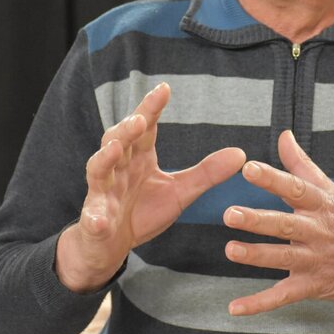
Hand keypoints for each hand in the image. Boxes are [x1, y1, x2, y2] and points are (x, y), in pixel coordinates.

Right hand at [56, 83, 246, 290]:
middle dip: (127, 129)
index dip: (152, 108)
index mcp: (139, 157)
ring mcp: (103, 192)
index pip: (146, 128)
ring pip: (99, 169)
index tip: (164, 89)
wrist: (112, 245)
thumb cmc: (143, 211)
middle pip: (118, 140)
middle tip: (140, 120)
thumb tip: (240, 154)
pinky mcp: (95, 220)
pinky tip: (98, 220)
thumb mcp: (180, 192)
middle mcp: (118, 168)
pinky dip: (94, 217)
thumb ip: (207, 173)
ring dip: (105, 158)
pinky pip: (92, 217)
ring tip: (114, 149)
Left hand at [222, 130, 333, 320]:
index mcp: (321, 206)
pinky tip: (235, 307)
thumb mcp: (332, 191)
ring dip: (256, 256)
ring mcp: (315, 261)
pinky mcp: (311, 287)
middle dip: (257, 220)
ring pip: (282, 259)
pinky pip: (283, 297)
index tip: (248, 168)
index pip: (295, 188)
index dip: (272, 178)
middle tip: (230, 214)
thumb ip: (301, 165)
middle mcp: (318, 232)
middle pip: (285, 225)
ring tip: (231, 250)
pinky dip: (259, 304)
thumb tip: (283, 135)